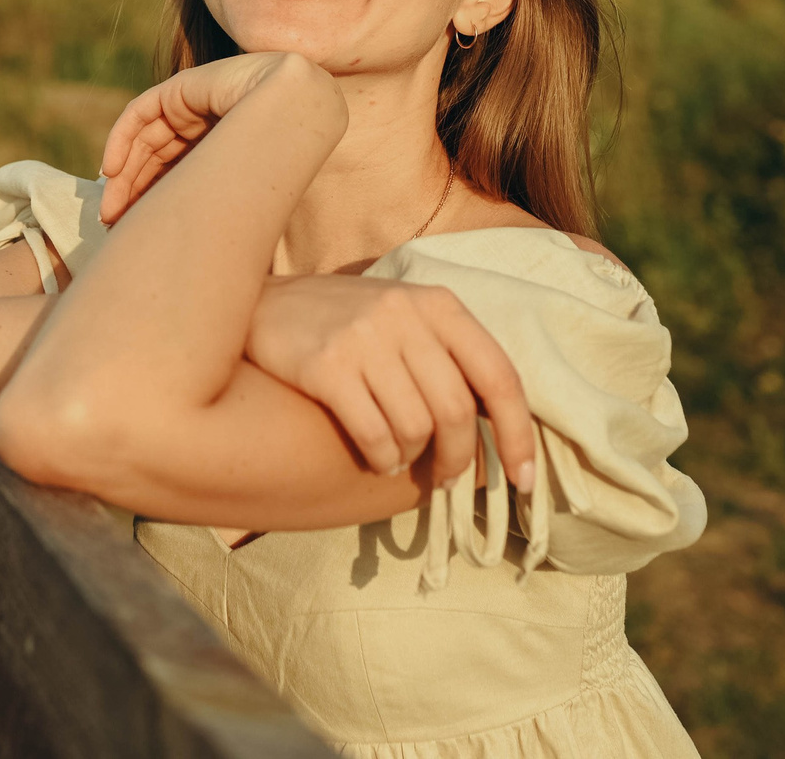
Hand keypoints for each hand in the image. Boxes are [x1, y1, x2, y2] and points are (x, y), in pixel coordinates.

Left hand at [97, 53, 323, 222]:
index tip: (131, 232)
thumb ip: (211, 203)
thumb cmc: (281, 161)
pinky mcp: (182, 88)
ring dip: (123, 174)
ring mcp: (195, 105)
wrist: (299, 109)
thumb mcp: (235, 189)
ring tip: (111, 209)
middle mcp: (210, 126)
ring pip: (146, 140)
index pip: (178, 175)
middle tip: (112, 223)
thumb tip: (184, 258)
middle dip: (133, 192)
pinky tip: (110, 170)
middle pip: (158, 160)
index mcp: (226, 148)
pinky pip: (141, 112)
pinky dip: (121, 139)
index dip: (153, 202)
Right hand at [247, 272, 536, 486]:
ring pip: (416, 427)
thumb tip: (499, 424)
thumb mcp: (404, 319)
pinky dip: (381, 459)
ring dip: (412, 458)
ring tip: (399, 457)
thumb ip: (448, 357)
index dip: (518, 434)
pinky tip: (374, 458)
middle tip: (445, 477)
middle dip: (458, 458)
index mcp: (438, 304)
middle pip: (456, 410)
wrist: (260, 304)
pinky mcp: (325, 365)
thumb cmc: (344, 323)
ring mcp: (364, 338)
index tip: (524, 480)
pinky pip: (374, 434)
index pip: (499, 376)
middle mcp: (405, 314)